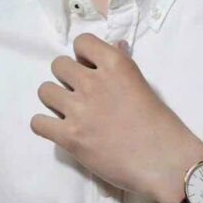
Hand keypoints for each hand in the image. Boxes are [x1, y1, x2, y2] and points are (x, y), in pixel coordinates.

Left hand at [30, 32, 202, 201]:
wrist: (164, 161)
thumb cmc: (160, 123)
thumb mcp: (141, 83)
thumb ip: (121, 64)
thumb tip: (114, 45)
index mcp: (115, 64)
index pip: (82, 41)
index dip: (83, 55)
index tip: (90, 69)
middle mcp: (93, 82)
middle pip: (58, 65)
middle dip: (67, 77)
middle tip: (79, 93)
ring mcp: (79, 110)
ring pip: (44, 90)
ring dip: (55, 100)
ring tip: (69, 111)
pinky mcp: (70, 137)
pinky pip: (38, 123)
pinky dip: (46, 126)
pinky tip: (60, 130)